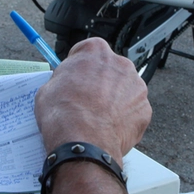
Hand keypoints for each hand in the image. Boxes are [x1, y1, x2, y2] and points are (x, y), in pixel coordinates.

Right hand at [34, 38, 150, 167]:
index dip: (78, 68)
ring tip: (96, 118)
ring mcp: (136, 87)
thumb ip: (62, 79)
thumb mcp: (48, 88)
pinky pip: (133, 111)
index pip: (87, 51)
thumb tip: (64, 85)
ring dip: (113, 100)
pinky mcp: (145, 109)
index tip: (74, 79)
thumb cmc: (65, 114)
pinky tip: (108, 128)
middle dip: (99, 83)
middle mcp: (120, 64)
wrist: (83, 143)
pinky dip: (123, 118)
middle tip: (85, 101)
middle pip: (109, 70)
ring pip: (124, 90)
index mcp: (96, 51)